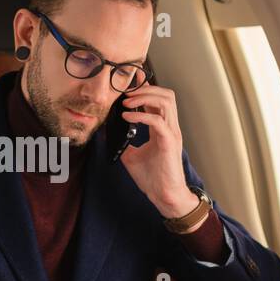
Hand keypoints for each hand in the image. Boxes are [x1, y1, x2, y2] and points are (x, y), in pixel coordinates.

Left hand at [118, 84, 197, 217]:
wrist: (164, 196)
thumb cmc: (152, 178)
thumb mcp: (131, 155)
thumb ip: (124, 141)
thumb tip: (107, 133)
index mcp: (163, 128)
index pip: (159, 99)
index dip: (145, 88)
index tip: (129, 84)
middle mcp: (170, 128)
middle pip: (166, 94)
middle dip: (145, 88)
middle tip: (126, 93)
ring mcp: (171, 134)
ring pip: (166, 102)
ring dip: (144, 97)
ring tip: (127, 102)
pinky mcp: (169, 142)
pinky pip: (157, 121)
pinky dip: (141, 115)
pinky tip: (127, 116)